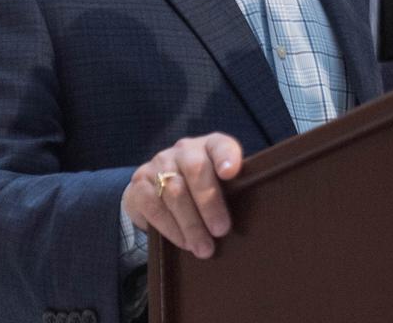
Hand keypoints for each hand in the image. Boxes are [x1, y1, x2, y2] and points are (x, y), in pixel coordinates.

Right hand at [123, 133, 242, 258]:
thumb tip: (253, 218)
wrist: (155, 190)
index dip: (227, 157)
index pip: (220, 145)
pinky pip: (155, 207)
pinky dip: (171, 228)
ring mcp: (158, 164)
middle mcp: (183, 150)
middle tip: (222, 230)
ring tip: (204, 248)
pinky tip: (184, 243)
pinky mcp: (139, 184)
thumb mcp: (218, 183)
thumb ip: (232, 189)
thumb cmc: (200, 189)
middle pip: (197, 170)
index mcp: (209, 146)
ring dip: (192, 224)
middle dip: (210, 203)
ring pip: (175, 193)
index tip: (231, 173)